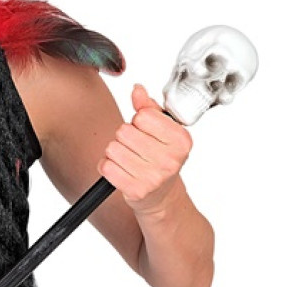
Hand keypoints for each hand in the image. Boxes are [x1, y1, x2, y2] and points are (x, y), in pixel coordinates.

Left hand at [98, 83, 192, 216]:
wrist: (161, 196)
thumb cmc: (161, 159)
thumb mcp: (162, 131)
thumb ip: (148, 108)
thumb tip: (137, 90)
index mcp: (181, 140)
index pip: (143, 116)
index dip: (139, 122)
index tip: (146, 133)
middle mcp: (171, 160)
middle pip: (124, 132)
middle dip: (124, 137)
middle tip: (136, 149)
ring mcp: (154, 177)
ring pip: (113, 148)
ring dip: (115, 152)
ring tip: (129, 160)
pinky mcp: (136, 190)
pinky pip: (106, 167)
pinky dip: (108, 167)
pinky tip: (121, 170)